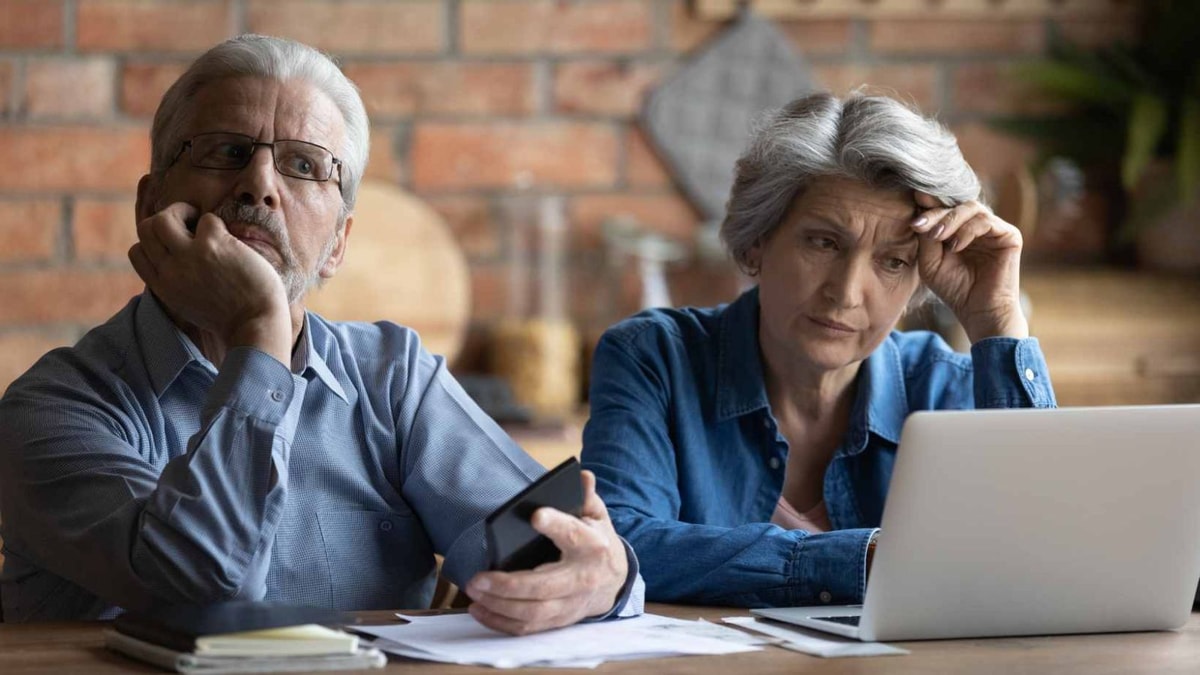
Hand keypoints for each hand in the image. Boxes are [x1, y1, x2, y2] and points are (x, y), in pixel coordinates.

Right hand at [128, 202, 291, 362]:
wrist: (256, 326)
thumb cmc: (233, 317)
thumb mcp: (190, 304)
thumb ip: (178, 283)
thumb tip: (179, 260)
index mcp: (163, 287)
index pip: (136, 252)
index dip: (154, 241)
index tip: (176, 243)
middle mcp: (169, 271)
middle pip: (146, 228)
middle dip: (167, 217)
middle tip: (190, 223)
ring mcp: (189, 257)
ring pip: (163, 218)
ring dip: (183, 210)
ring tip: (202, 221)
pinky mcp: (213, 245)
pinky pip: (207, 219)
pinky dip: (218, 225)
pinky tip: (231, 241)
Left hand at [465, 470, 628, 634]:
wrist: (614, 581)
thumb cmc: (596, 542)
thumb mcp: (597, 516)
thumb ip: (586, 497)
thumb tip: (582, 476)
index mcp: (592, 546)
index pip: (573, 535)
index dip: (556, 525)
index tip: (535, 515)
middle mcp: (582, 578)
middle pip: (544, 586)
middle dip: (508, 585)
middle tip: (478, 578)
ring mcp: (570, 604)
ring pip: (533, 613)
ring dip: (499, 606)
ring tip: (474, 591)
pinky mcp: (559, 620)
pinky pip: (528, 628)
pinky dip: (500, 622)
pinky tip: (479, 610)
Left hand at [911, 193, 1028, 342]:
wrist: (978, 311)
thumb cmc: (954, 289)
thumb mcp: (930, 262)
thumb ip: (926, 238)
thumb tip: (921, 211)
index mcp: (959, 229)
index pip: (944, 208)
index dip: (928, 204)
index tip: (912, 202)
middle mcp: (977, 226)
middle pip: (956, 204)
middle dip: (935, 212)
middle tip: (919, 224)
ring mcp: (994, 229)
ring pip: (971, 207)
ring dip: (950, 220)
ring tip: (937, 237)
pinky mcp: (1009, 235)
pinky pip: (986, 221)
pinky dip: (967, 230)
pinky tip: (955, 247)